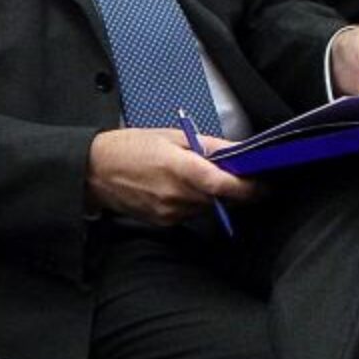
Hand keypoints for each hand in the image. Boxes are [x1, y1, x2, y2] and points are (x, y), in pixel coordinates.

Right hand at [87, 127, 256, 224]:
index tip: (265, 184)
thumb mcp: (171, 136)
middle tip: (237, 172)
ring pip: (208, 206)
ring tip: (196, 174)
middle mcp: (176, 195)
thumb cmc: (129, 148)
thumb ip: (209, 146)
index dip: (250, 188)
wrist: (94, 172)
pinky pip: (192, 213)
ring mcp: (170, 212)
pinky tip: (180, 186)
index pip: (224, 185)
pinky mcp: (164, 222)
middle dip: (233, 188)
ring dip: (213, 194)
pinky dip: (195, 201)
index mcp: (179, 168)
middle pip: (221, 198)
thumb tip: (239, 151)